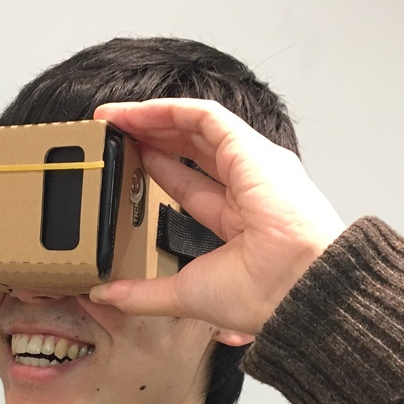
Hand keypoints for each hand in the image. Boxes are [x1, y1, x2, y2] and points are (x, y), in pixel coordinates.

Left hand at [89, 99, 343, 339]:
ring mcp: (253, 164)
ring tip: (112, 116)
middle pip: (191, 150)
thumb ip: (142, 294)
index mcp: (241, 222)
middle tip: (110, 134)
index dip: (155, 172)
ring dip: (152, 118)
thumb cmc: (264, 294)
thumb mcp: (185, 294)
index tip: (121, 167)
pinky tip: (135, 112)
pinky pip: (205, 115)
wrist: (298, 287)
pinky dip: (168, 109)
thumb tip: (104, 294)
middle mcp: (249, 187)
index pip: (191, 186)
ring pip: (196, 127)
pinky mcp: (251, 148)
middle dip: (150, 138)